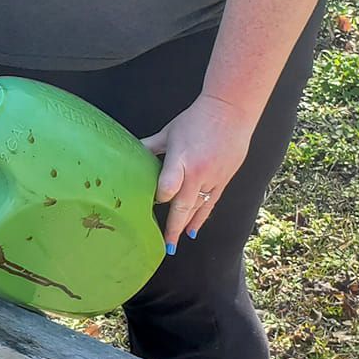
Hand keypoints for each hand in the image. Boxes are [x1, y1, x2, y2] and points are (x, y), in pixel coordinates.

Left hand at [142, 93, 256, 249]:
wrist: (231, 112)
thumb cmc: (196, 120)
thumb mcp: (169, 132)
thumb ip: (150, 147)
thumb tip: (128, 153)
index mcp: (181, 159)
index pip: (167, 187)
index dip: (159, 197)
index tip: (151, 203)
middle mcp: (198, 172)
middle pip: (184, 205)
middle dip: (173, 228)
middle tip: (165, 247)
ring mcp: (214, 178)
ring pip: (199, 208)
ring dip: (187, 226)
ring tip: (175, 243)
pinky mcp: (225, 179)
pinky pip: (212, 203)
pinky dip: (202, 217)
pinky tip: (194, 230)